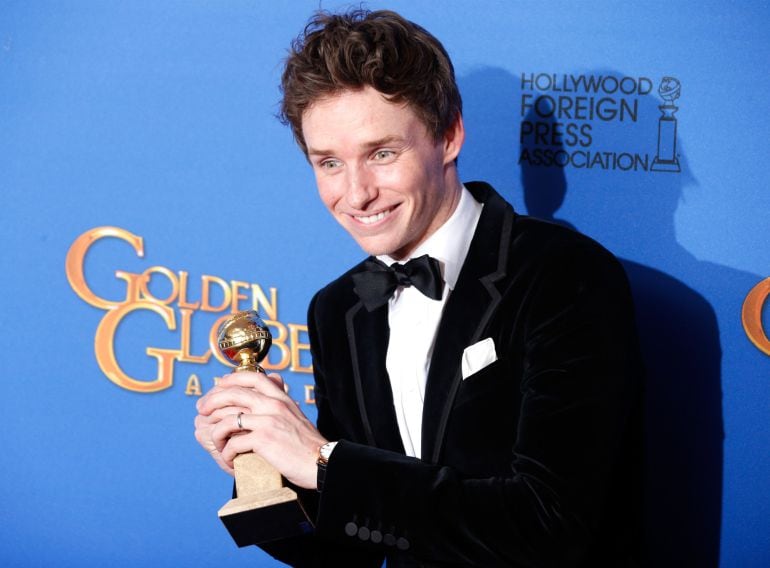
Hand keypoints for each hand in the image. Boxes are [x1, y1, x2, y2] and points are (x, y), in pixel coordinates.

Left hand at [196, 371, 326, 488]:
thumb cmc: (307, 444)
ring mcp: (268, 421)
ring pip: (227, 420)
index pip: (252, 376)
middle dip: (211, 402)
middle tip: (201, 411)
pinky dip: (226, 453)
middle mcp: (273, 404)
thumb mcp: (294, 414)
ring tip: (218, 445)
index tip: (217, 388)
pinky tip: (230, 460)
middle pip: (233, 393)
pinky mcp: (264, 439)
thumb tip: (271, 386)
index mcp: (280, 398)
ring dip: (216, 434)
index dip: (230, 379)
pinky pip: (233, 443)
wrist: (320, 461)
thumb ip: (280, 402)